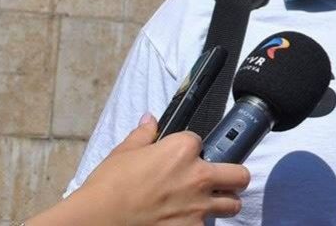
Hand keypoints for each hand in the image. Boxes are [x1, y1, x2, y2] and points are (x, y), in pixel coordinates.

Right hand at [80, 114, 250, 225]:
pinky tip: (185, 221)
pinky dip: (200, 224)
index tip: (182, 157)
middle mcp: (198, 177)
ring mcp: (199, 208)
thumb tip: (150, 120)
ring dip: (223, 202)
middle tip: (220, 179)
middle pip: (239, 175)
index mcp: (183, 150)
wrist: (96, 221)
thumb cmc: (108, 186)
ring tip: (206, 203)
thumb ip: (144, 135)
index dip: (192, 149)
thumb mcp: (124, 153)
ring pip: (232, 204)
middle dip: (232, 176)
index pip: (201, 141)